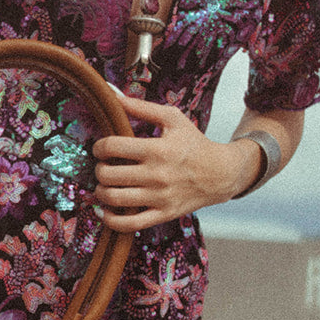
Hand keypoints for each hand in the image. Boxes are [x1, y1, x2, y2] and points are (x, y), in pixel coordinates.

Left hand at [92, 96, 261, 232]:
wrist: (221, 173)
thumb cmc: (193, 143)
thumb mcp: (172, 119)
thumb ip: (141, 107)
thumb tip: (113, 95)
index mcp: (157, 149)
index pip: (112, 147)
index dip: (99, 146)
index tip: (102, 147)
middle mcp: (156, 175)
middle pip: (108, 175)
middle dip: (99, 169)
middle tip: (103, 166)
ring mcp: (159, 197)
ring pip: (114, 199)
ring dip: (101, 192)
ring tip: (104, 185)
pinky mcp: (163, 214)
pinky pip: (130, 224)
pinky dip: (111, 220)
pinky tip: (105, 210)